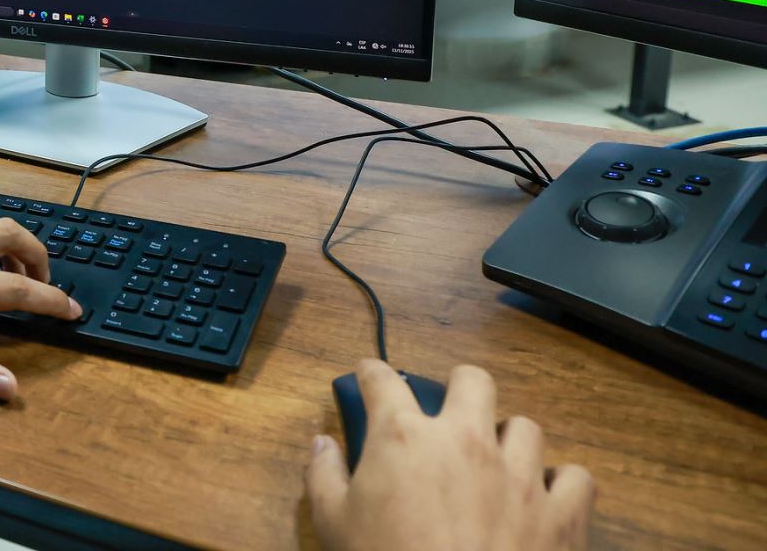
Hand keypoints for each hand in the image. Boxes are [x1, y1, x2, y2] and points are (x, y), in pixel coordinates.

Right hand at [307, 360, 594, 550]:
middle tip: (449, 412)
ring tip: (499, 462)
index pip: (383, 381)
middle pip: (474, 382)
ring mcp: (520, 474)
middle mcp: (466, 440)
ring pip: (526, 427)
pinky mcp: (562, 513)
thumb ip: (323, 476)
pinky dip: (562, 485)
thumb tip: (322, 444)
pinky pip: (576, 478)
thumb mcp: (333, 524)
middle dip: (460, 389)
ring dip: (510, 440)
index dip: (372, 374)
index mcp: (405, 437)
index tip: (370, 376)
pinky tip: (546, 498)